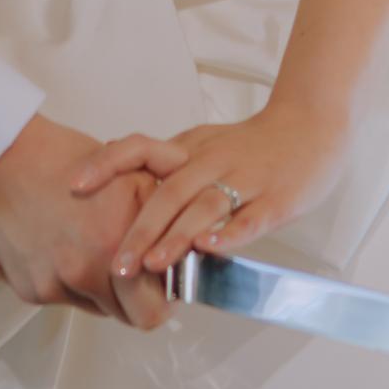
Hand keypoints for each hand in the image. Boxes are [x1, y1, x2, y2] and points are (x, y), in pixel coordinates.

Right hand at [0, 114, 171, 327]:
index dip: (160, 297)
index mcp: (118, 242)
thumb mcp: (135, 168)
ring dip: (97, 286)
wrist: (2, 160)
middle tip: (132, 270)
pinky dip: (67, 280)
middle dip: (133, 298)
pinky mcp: (30, 289)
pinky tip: (62, 245)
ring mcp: (55, 284)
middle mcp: (86, 271)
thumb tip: (188, 241)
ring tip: (88, 245)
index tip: (159, 282)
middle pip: (124, 316)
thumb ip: (168, 209)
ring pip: (93, 306)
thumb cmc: (63, 159)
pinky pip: (62, 298)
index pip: (152, 311)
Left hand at [76, 97, 355, 279]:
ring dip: (178, 236)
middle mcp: (214, 161)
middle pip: (170, 192)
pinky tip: (211, 249)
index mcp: (191, 149)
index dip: (106, 164)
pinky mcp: (278, 198)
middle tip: (117, 263)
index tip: (74, 186)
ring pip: (206, 206)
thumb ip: (168, 165)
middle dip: (140, 230)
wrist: (314, 124)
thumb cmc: (255, 143)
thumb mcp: (204, 144)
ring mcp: (246, 179)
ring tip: (154, 264)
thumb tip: (120, 187)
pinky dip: (231, 233)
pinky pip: (252, 217)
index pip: (140, 149)